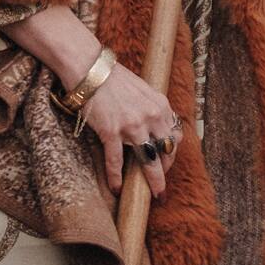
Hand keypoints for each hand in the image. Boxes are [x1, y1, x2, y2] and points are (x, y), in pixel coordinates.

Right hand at [79, 64, 179, 188]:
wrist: (90, 69)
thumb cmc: (113, 78)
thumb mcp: (142, 90)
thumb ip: (151, 108)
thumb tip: (156, 128)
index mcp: (160, 105)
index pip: (174, 136)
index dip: (172, 153)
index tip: (166, 163)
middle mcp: (151, 116)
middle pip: (166, 151)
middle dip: (166, 171)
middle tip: (162, 187)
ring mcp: (132, 125)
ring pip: (149, 160)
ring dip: (153, 181)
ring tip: (154, 195)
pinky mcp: (111, 131)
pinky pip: (116, 161)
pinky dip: (116, 177)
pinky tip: (117, 188)